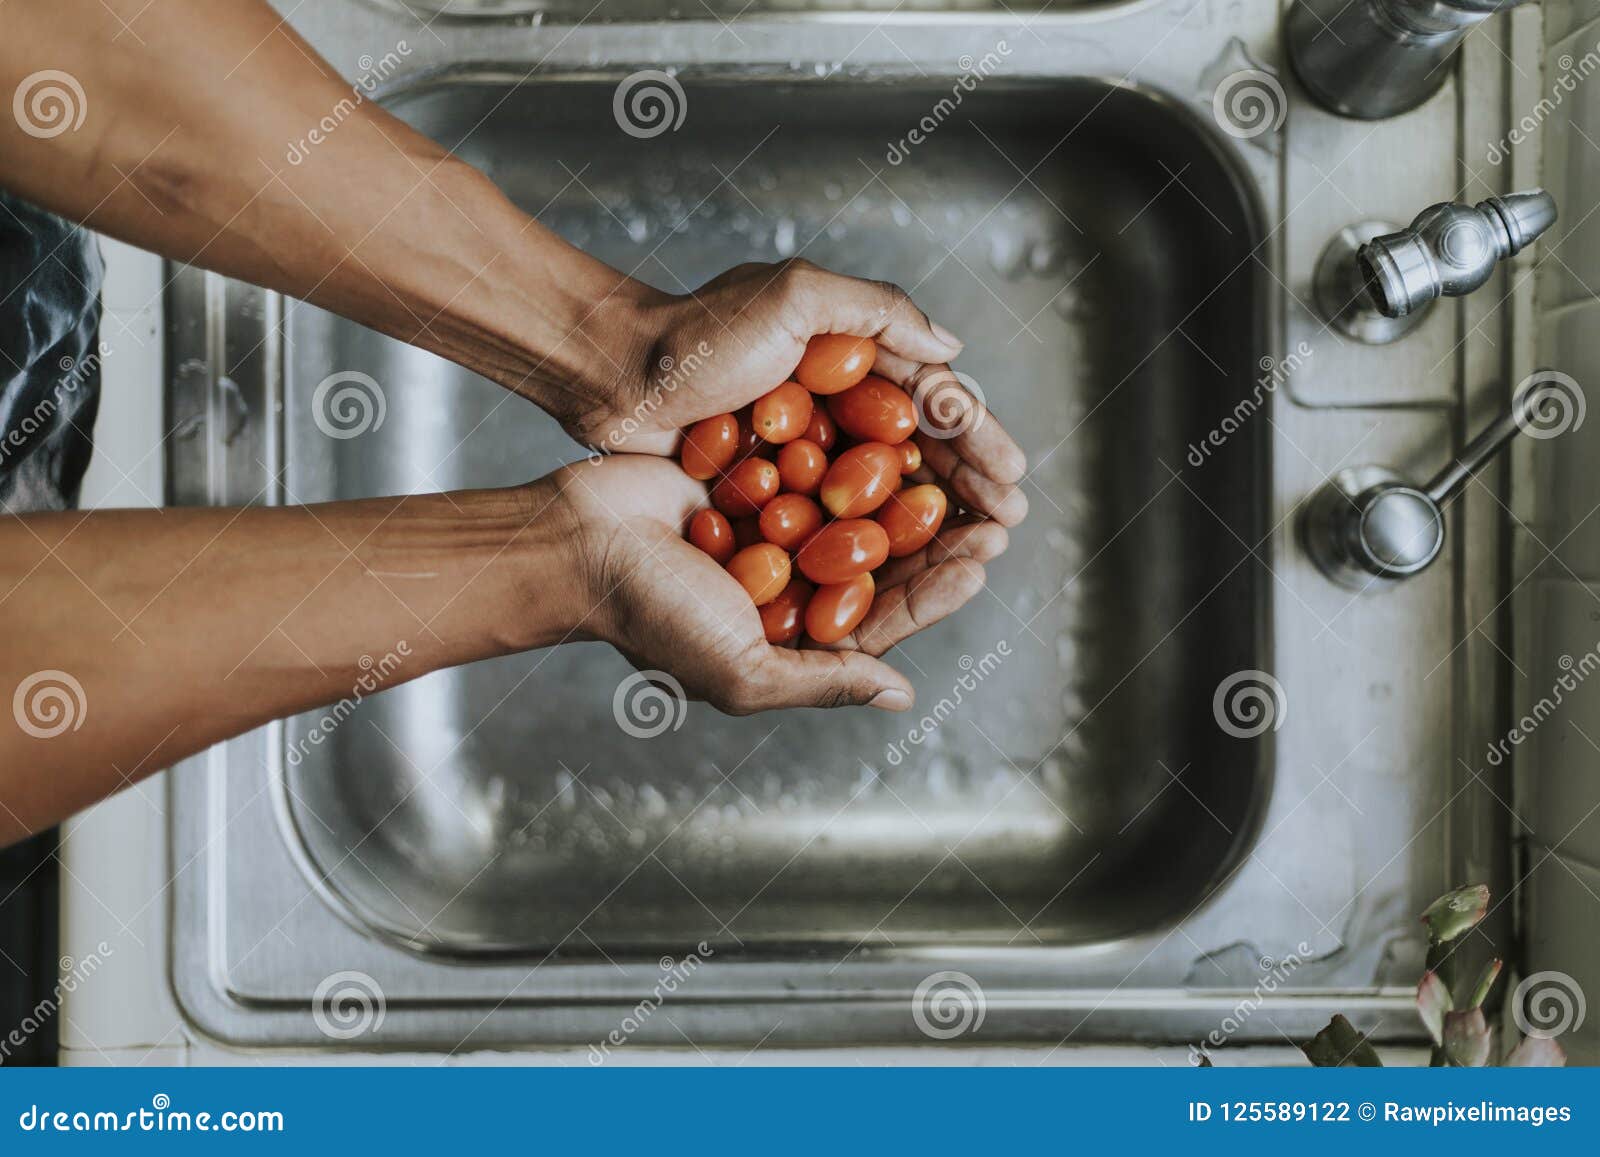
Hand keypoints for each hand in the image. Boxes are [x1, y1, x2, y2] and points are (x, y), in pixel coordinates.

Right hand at [549, 456, 1008, 713]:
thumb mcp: (741, 671)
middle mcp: (793, 583)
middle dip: (942, 537)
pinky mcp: (756, 477)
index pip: (885, 616)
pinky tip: (901, 425)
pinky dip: (858, 447)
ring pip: (861, 507)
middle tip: (996, 511)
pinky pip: (819, 460)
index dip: (938, 591)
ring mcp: (776, 527)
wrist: (576, 541)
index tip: (982, 560)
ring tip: (961, 464)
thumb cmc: (650, 616)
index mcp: (795, 636)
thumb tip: (902, 694)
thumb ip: (823, 680)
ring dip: (912, 488)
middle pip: (886, 560)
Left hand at [582, 260, 1028, 527]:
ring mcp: (808, 457)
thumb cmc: (698, 333)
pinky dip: (867, 551)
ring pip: (885, 499)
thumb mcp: (795, 296)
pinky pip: (833, 529)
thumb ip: (878, 312)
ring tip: (968, 560)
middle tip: (1004, 528)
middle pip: (921, 457)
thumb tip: (953, 353)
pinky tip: (898, 579)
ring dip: (929, 530)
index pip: (935, 404)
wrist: (615, 378)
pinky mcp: (774, 498)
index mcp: (856, 358)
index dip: (979, 441)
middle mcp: (839, 410)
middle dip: (968, 492)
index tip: (1013, 477)